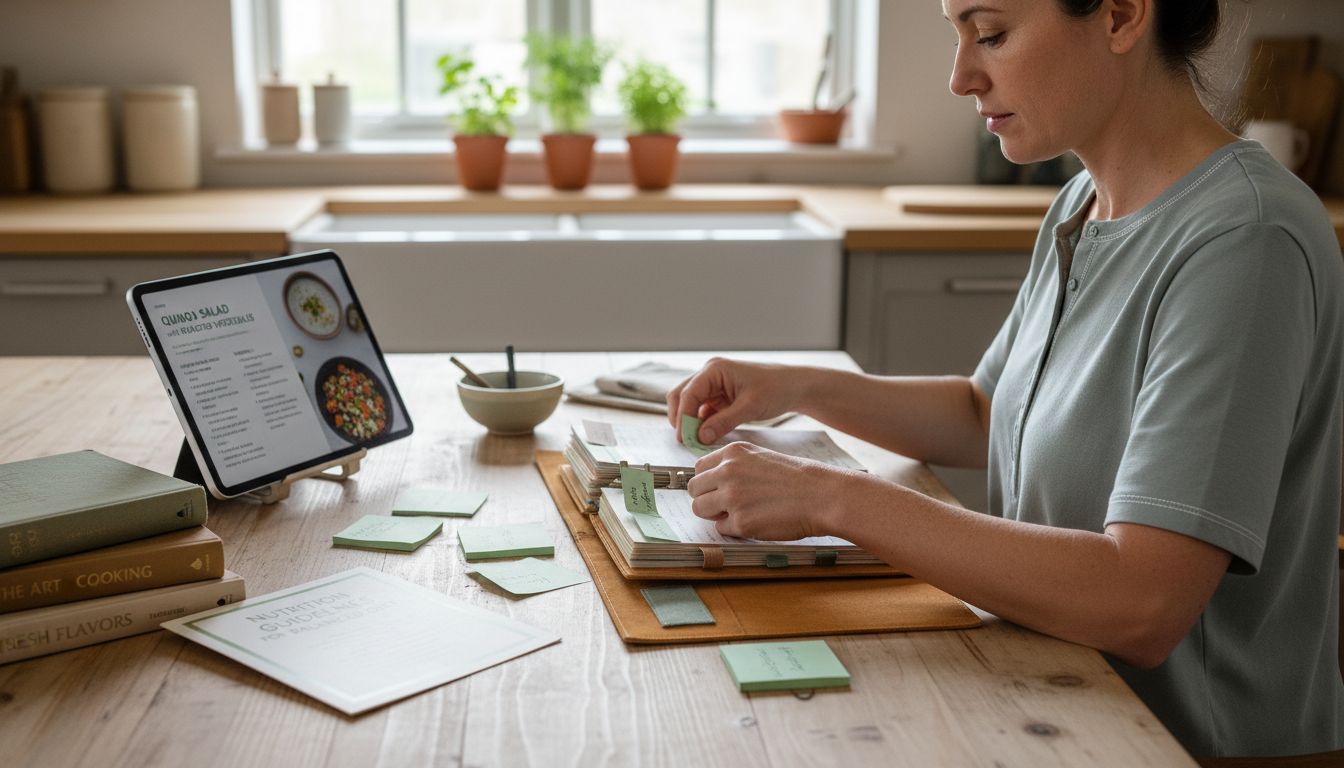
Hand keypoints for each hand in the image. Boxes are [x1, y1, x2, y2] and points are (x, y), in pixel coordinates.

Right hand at [666, 358, 795, 443]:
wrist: (794, 387)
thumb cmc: (776, 388)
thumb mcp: (749, 407)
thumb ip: (723, 422)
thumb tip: (700, 437)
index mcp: (715, 369)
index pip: (689, 393)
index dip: (683, 417)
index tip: (684, 438)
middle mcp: (710, 374)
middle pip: (681, 396)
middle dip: (681, 418)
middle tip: (686, 441)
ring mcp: (713, 385)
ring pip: (689, 404)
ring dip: (690, 422)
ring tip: (697, 441)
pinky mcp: (719, 396)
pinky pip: (702, 410)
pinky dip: (701, 423)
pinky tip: (706, 436)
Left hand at [686, 442, 849, 540]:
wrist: (821, 495)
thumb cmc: (796, 478)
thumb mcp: (761, 457)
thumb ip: (734, 465)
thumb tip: (711, 481)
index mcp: (733, 453)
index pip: (699, 467)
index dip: (707, 481)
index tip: (717, 488)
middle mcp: (728, 472)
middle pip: (694, 489)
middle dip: (706, 498)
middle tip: (724, 504)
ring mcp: (732, 497)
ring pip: (700, 509)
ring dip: (714, 514)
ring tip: (738, 513)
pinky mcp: (740, 522)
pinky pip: (721, 528)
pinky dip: (733, 528)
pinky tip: (754, 521)